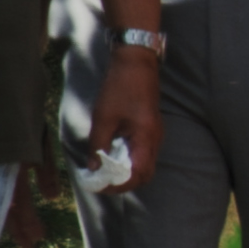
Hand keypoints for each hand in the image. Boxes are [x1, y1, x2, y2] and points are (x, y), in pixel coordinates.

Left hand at [82, 50, 163, 196]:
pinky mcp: (151, 128)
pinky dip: (128, 160)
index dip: (119, 185)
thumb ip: (98, 146)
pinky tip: (111, 154)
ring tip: (103, 170)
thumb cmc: (120, 88)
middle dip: (123, 183)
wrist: (135, 62)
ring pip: (144, 165)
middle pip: (145, 174)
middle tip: (101, 181)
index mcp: (145, 137)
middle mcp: (155, 139)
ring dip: (125, 172)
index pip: (138, 174)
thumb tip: (93, 168)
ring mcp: (155, 134)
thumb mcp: (103, 118)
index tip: (99, 185)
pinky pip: (143, 153)